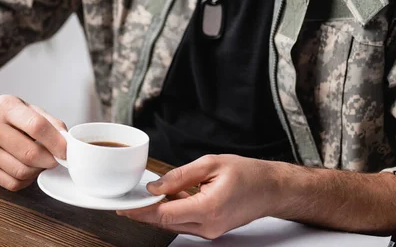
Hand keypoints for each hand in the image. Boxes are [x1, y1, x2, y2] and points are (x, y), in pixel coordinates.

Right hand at [0, 95, 66, 190]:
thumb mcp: (23, 106)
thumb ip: (47, 121)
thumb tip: (67, 139)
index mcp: (5, 108)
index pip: (36, 126)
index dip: (56, 142)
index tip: (67, 150)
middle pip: (30, 153)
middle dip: (50, 160)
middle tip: (57, 159)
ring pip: (22, 171)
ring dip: (38, 170)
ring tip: (42, 162)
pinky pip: (11, 183)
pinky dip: (26, 180)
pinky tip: (28, 169)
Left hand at [117, 155, 278, 238]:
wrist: (271, 189)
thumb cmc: (247, 174)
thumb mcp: (210, 164)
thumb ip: (179, 176)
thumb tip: (155, 186)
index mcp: (207, 208)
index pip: (164, 214)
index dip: (141, 211)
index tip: (124, 206)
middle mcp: (208, 226)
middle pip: (165, 223)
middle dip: (145, 211)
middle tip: (129, 199)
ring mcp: (210, 231)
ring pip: (174, 224)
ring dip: (158, 212)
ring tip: (145, 196)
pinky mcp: (211, 230)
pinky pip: (185, 223)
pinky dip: (173, 212)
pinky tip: (167, 198)